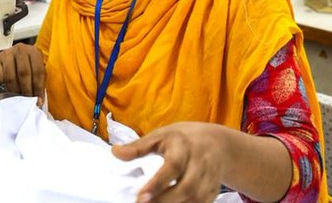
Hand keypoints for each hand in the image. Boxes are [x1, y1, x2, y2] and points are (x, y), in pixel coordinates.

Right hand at [0, 43, 44, 101]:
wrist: (16, 55)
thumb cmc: (29, 65)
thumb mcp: (38, 69)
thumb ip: (40, 81)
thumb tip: (39, 100)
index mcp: (34, 52)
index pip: (38, 71)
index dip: (38, 88)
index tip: (38, 100)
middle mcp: (21, 50)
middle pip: (23, 73)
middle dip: (26, 90)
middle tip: (27, 100)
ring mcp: (7, 54)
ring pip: (10, 77)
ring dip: (15, 90)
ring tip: (18, 97)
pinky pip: (0, 77)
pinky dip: (4, 86)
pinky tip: (9, 88)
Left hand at [112, 122, 227, 202]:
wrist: (216, 142)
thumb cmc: (181, 138)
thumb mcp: (160, 135)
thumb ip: (138, 147)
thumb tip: (114, 153)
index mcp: (184, 145)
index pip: (173, 166)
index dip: (158, 183)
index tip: (141, 197)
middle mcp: (201, 161)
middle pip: (187, 187)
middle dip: (165, 201)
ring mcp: (210, 176)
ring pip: (197, 198)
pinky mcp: (215, 189)